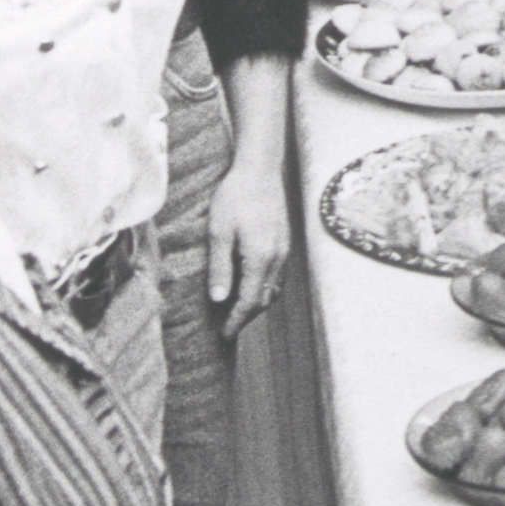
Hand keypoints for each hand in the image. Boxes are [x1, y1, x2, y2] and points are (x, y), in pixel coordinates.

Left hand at [206, 155, 292, 339]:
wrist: (259, 170)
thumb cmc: (235, 197)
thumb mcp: (219, 232)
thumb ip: (220, 268)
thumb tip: (219, 299)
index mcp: (260, 258)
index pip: (248, 300)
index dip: (236, 320)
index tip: (224, 335)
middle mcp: (277, 259)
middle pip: (264, 299)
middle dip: (246, 317)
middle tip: (228, 329)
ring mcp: (284, 251)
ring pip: (273, 289)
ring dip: (256, 305)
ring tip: (238, 313)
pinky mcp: (285, 243)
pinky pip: (278, 277)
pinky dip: (265, 290)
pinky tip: (253, 288)